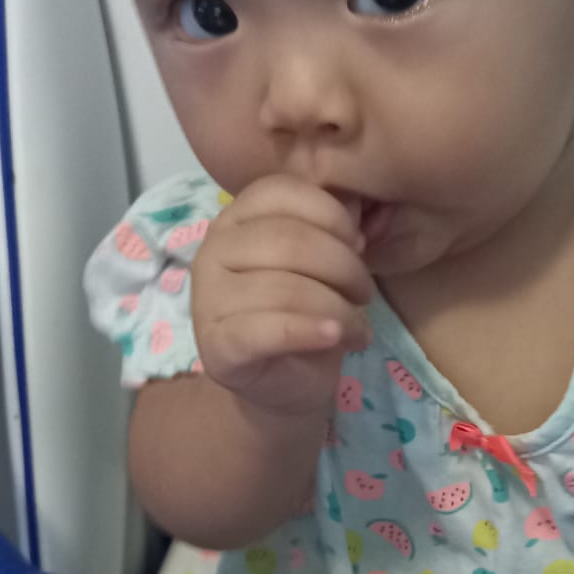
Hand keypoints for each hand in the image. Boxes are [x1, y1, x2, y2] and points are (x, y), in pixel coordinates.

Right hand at [191, 176, 372, 415]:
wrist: (287, 382)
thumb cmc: (304, 312)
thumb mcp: (323, 263)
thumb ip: (332, 229)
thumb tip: (355, 207)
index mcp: (236, 218)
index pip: (281, 192)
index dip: (331, 215)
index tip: (359, 246)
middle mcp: (213, 250)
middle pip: (288, 240)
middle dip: (343, 267)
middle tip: (365, 294)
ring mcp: (207, 298)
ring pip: (285, 288)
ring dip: (338, 309)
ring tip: (359, 329)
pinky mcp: (216, 345)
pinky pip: (268, 330)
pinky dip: (309, 331)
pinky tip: (335, 336)